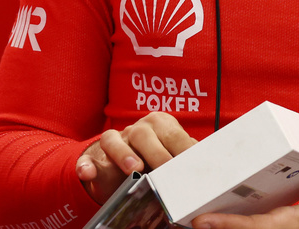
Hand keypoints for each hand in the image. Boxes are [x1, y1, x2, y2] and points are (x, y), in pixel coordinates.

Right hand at [74, 111, 197, 202]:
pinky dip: (86, 166)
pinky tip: (88, 173)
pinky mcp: (94, 157)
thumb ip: (186, 159)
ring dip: (124, 154)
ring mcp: (114, 141)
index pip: (174, 134)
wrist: (118, 166)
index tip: (194, 164)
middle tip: (168, 170)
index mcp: (160, 126)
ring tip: (134, 169)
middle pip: (144, 134)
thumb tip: (212, 170)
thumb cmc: (155, 162)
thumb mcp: (172, 156)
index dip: (184, 149)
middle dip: (157, 152)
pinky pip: (88, 159)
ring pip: (114, 140)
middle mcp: (137, 130)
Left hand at [192, 137, 298, 228]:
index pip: (253, 226)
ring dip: (216, 224)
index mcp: (288, 223)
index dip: (227, 224)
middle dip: (213, 225)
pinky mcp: (267, 227)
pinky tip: (208, 211)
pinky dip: (227, 221)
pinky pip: (244, 225)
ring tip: (187, 212)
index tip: (202, 220)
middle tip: (185, 216)